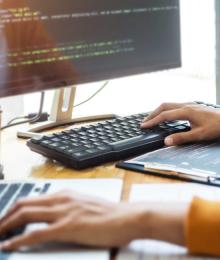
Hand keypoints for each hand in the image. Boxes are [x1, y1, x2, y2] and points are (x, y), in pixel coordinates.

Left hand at [0, 191, 185, 250]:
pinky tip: (9, 244)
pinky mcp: (68, 227)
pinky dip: (19, 239)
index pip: (33, 198)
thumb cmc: (108, 213)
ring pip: (25, 214)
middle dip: (6, 215)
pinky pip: (36, 233)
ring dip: (7, 224)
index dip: (15, 208)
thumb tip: (54, 215)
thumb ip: (68, 207)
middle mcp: (61, 199)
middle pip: (24, 204)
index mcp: (65, 194)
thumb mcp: (84, 205)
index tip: (7, 217)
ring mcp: (64, 212)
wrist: (126, 217)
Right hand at [141, 102, 219, 145]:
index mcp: (186, 111)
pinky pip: (174, 106)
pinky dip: (165, 110)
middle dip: (152, 114)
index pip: (164, 115)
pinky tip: (166, 116)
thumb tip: (166, 141)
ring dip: (158, 111)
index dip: (153, 121)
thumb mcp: (199, 135)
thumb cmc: (216, 126)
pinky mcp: (192, 106)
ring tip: (152, 119)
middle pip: (164, 106)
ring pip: (169, 104)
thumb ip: (182, 138)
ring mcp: (189, 104)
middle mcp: (186, 105)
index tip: (144, 126)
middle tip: (145, 122)